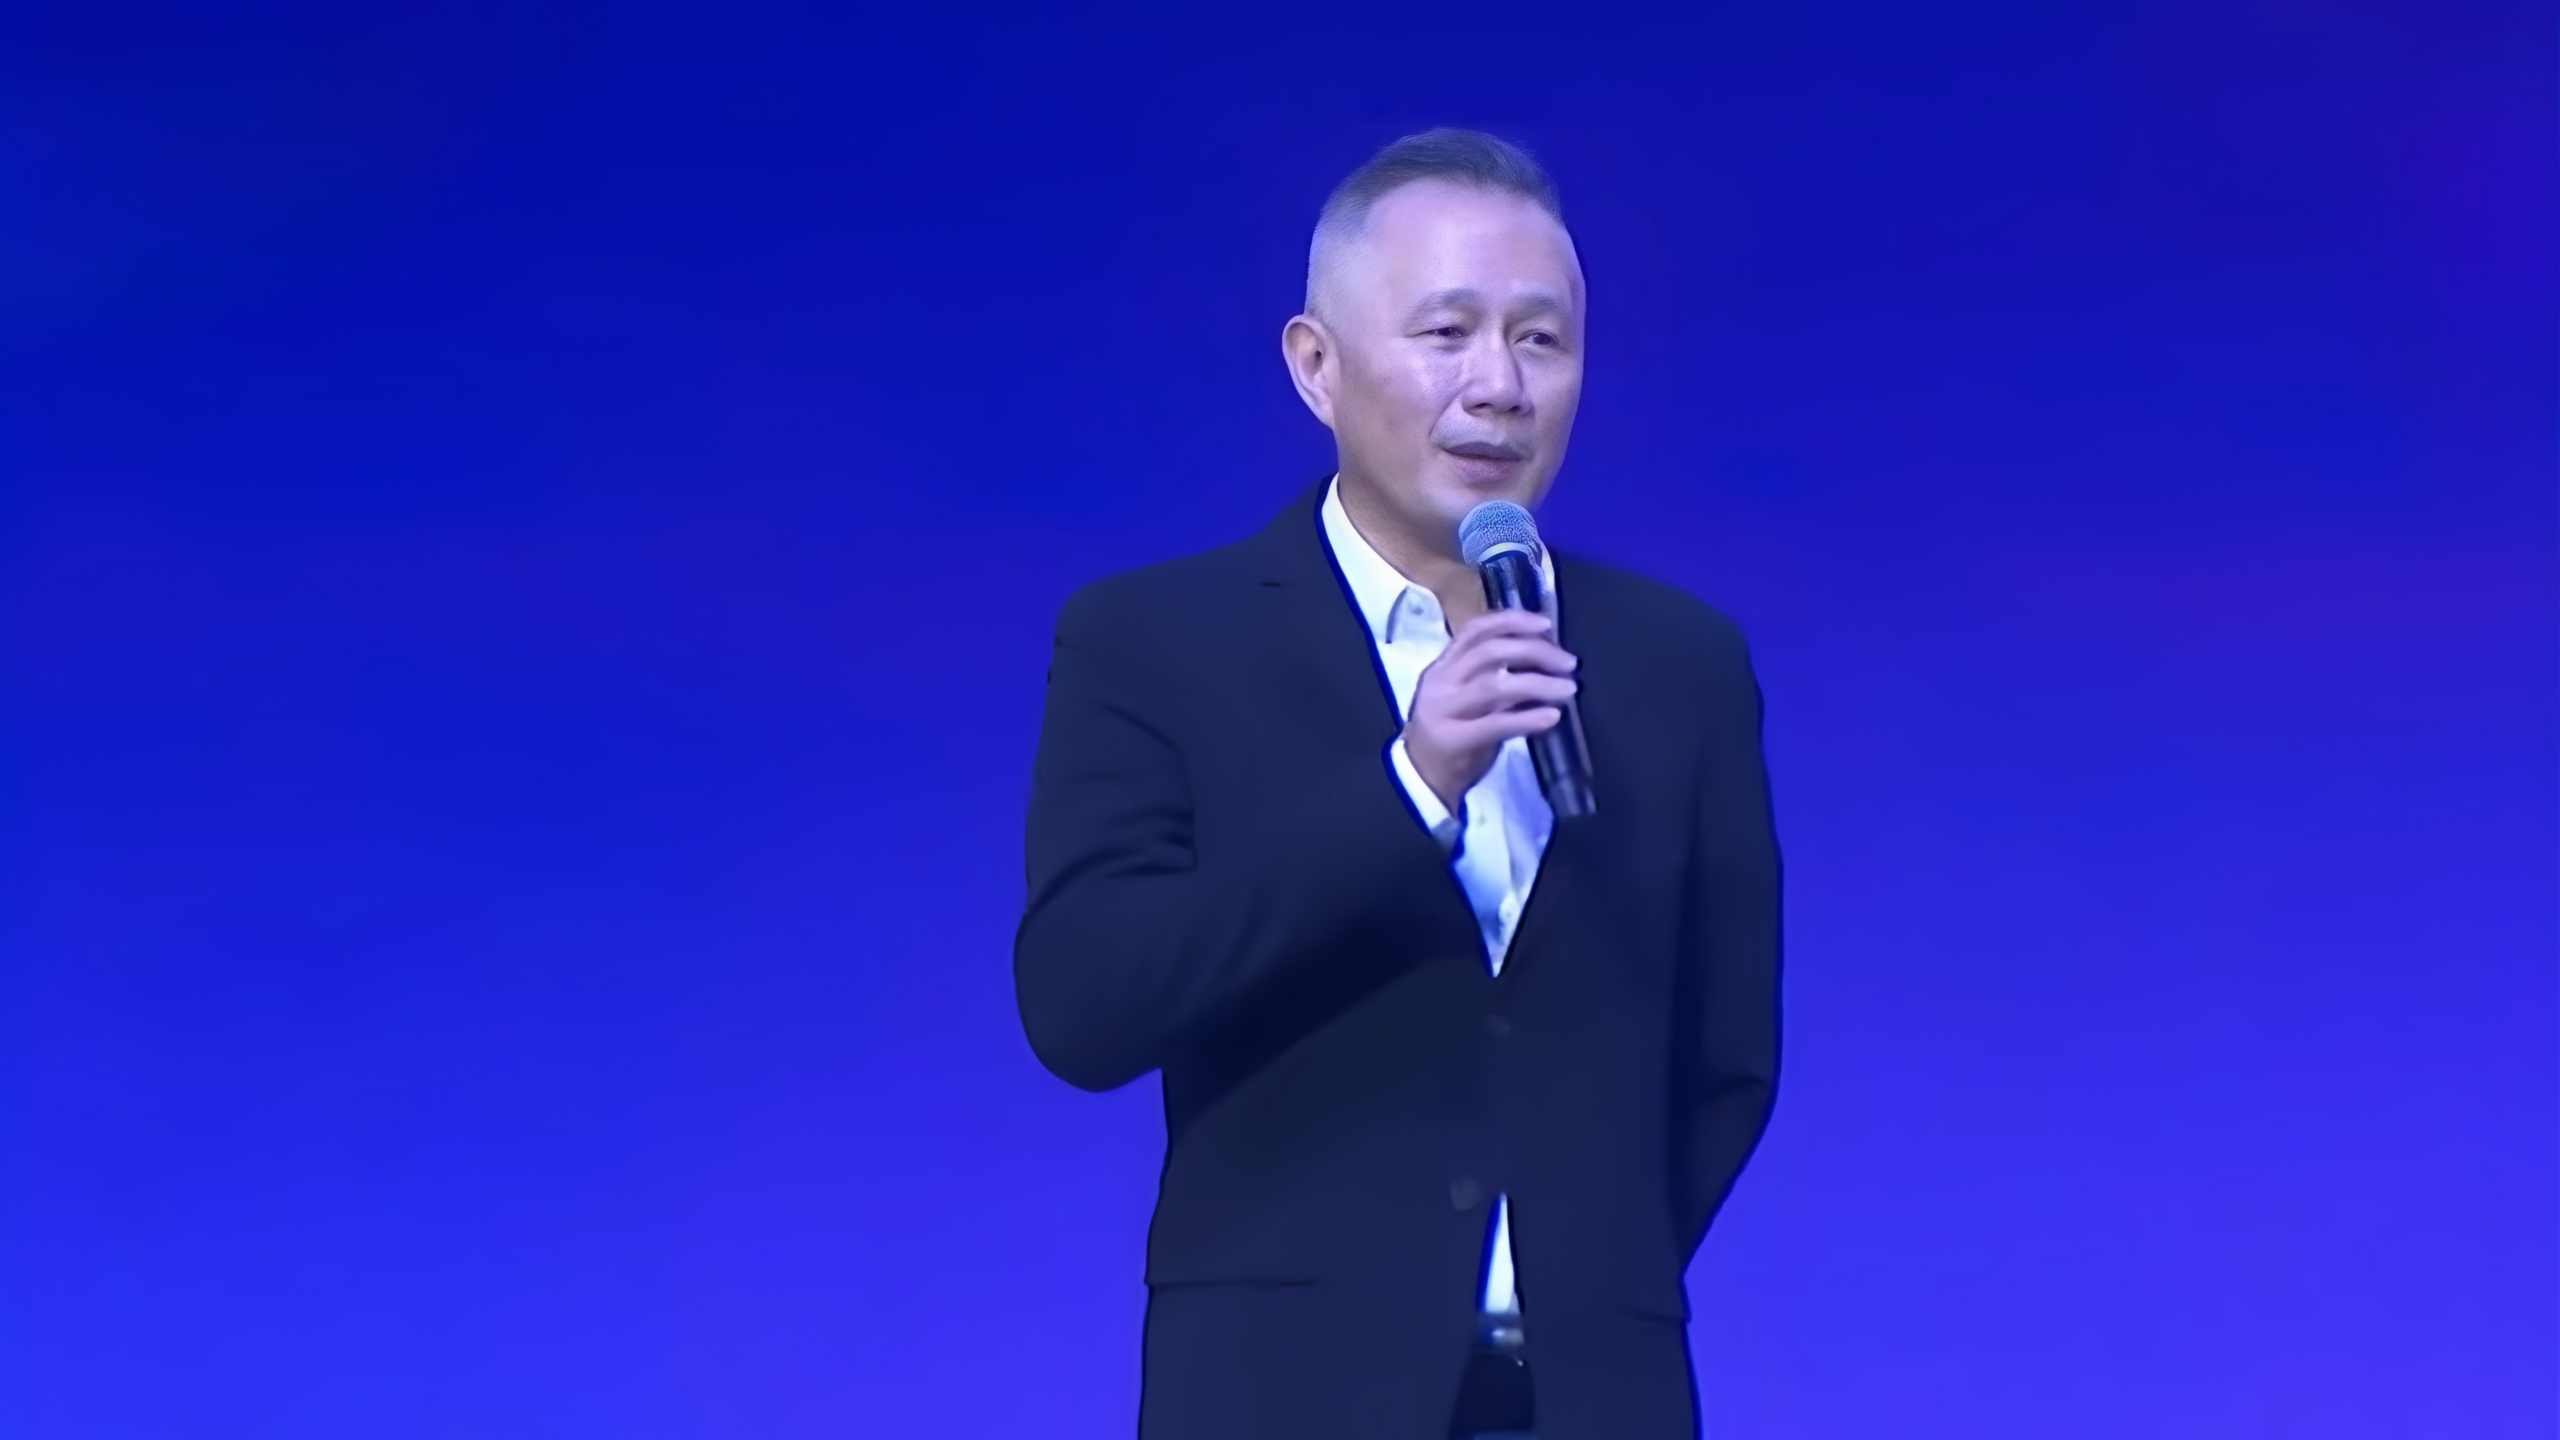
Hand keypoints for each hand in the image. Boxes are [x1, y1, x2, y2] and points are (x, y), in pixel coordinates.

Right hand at [1403, 609, 1578, 811]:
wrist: (1422, 776)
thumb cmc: (1452, 729)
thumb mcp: (1464, 693)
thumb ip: (1493, 673)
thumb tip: (1545, 654)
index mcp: (1444, 664)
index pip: (1476, 629)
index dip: (1512, 621)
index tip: (1547, 624)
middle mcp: (1441, 680)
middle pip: (1490, 652)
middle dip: (1535, 651)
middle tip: (1568, 662)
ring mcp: (1445, 710)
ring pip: (1494, 685)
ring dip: (1538, 684)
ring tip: (1568, 688)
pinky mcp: (1456, 740)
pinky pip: (1497, 724)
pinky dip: (1528, 718)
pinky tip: (1552, 717)